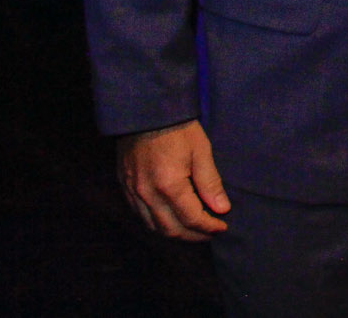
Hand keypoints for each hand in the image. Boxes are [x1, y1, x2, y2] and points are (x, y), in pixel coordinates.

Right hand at [118, 119, 229, 239]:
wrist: (146, 111)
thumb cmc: (178, 129)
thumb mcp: (201, 151)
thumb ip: (210, 183)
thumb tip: (221, 208)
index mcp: (169, 185)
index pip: (191, 218)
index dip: (208, 226)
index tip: (222, 226)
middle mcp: (148, 194)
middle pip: (171, 229)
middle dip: (193, 235)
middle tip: (209, 232)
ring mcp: (133, 192)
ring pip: (153, 226)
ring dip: (174, 233)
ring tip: (192, 230)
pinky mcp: (125, 186)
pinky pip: (140, 215)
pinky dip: (157, 223)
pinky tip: (170, 218)